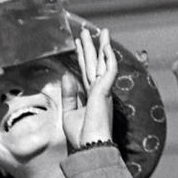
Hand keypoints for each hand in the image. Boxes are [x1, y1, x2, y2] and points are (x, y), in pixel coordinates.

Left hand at [64, 24, 118, 148]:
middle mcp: (99, 92)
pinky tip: (105, 45)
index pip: (86, 73)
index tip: (78, 44)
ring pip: (102, 63)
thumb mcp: (70, 113)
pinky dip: (109, 57)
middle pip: (93, 64)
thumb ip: (69, 95)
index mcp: (92, 97)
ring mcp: (103, 91)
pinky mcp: (105, 91)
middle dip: (90, 47)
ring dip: (100, 46)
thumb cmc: (81, 136)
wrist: (90, 147)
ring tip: (98, 31)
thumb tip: (67, 76)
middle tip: (87, 31)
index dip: (82, 57)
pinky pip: (109, 69)